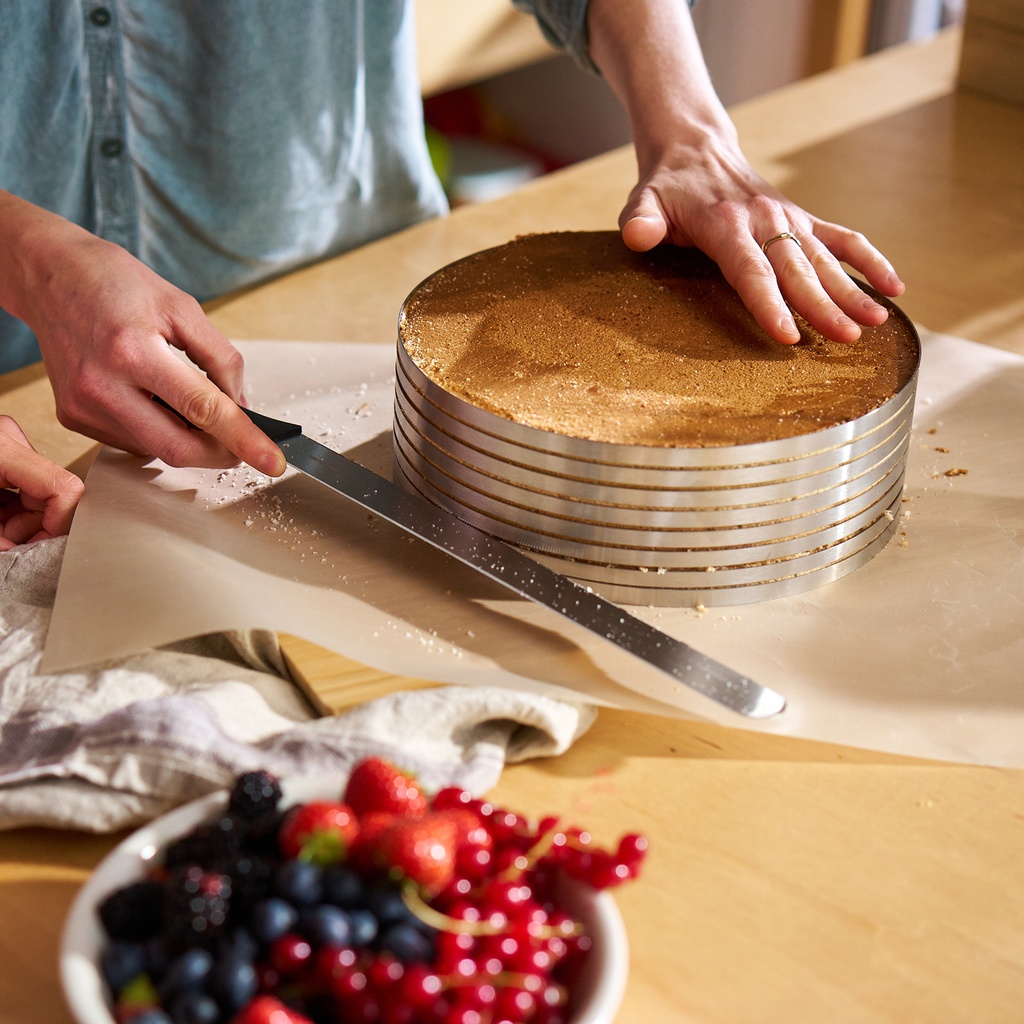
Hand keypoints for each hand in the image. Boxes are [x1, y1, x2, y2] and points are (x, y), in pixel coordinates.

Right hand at [0, 192, 285, 474]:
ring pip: (156, 449)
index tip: (272, 461)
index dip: (244, 439)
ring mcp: (84, 407)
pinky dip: (158, 431)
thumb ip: (221, 360)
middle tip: (244, 445)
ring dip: (189, 438)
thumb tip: (243, 408)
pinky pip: (133, 442)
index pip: (202, 409)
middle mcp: (102, 385)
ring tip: (186, 399)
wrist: (50, 276)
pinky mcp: (73, 418)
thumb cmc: (114, 283)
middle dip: (220, 453)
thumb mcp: (182, 307)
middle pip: (178, 447)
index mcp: (133, 350)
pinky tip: (155, 400)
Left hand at [0, 415, 83, 549]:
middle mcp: (11, 441)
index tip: (42, 545)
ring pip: (41, 495)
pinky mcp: (4, 453)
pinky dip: (13, 512)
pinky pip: (25, 488)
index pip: (64, 488)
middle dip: (35, 526)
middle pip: (54, 494)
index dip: (61, 524)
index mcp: (4, 449)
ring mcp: (9, 445)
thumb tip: (20, 553)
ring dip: (22, 522)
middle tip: (7, 542)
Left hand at [619, 136, 904, 343]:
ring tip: (877, 323)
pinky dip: (870, 260)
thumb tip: (637, 235)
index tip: (787, 334)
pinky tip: (895, 288)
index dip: (769, 303)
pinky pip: (843, 239)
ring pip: (825, 259)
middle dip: (822, 306)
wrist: (696, 149)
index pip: (750, 270)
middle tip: (846, 339)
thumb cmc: (666, 190)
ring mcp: (789, 218)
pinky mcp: (803, 218)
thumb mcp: (643, 202)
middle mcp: (765, 220)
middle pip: (796, 271)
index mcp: (726, 224)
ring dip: (852, 291)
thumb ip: (640, 220)